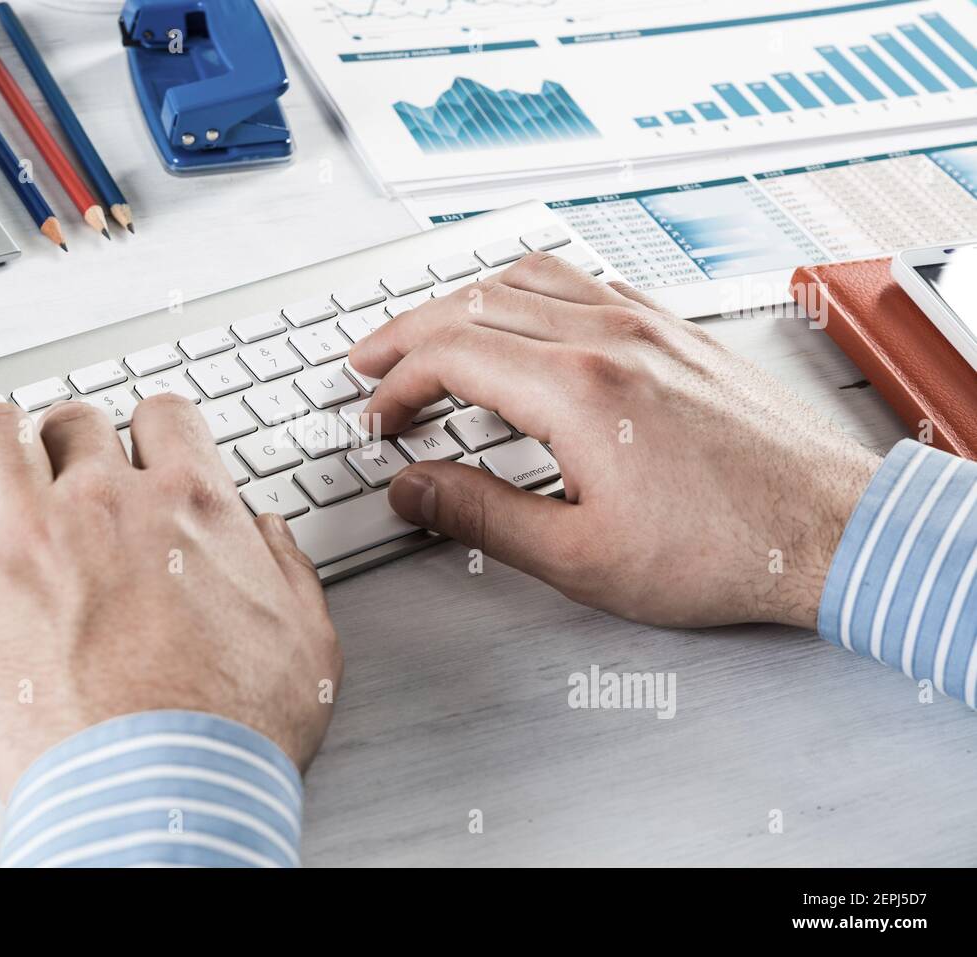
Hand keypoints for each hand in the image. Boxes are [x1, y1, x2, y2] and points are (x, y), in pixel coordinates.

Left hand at [0, 395, 340, 797]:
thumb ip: (286, 571)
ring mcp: (29, 542)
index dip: (153, 431)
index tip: (144, 453)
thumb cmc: (235, 732)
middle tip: (68, 470)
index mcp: (189, 506)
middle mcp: (105, 505)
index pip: (164, 417)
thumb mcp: (306, 641)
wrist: (166, 795)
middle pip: (75, 423)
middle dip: (73, 440)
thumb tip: (264, 535)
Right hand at [350, 253, 881, 629]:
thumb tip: (413, 489)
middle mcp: (610, 338)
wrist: (830, 531)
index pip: (451, 354)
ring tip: (431, 332)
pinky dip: (531, 291)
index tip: (379, 420)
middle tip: (371, 363)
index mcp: (578, 390)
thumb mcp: (580, 557)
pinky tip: (525, 320)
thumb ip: (481, 515)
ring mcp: (649, 325)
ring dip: (466, 300)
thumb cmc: (722, 550)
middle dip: (409, 332)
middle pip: (476, 301)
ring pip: (530, 275)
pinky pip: (586, 280)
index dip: (397, 384)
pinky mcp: (676, 331)